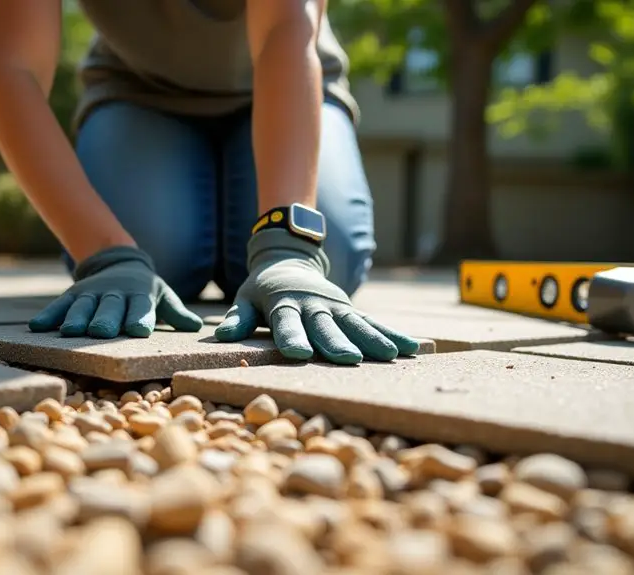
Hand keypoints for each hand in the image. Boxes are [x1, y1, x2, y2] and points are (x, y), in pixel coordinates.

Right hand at [29, 246, 202, 337]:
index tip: (138, 330)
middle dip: (104, 319)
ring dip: (76, 318)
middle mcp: (115, 294)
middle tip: (100, 332)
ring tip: (69, 332)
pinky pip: (59, 305)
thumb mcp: (163, 295)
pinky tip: (37, 327)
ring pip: (83, 306)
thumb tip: (198, 327)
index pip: (141, 307)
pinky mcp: (74, 294)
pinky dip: (49, 315)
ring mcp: (92, 293)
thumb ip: (177, 312)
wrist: (120, 263)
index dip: (140, 317)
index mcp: (140, 295)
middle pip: (109, 308)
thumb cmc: (146, 290)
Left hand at [214, 229, 419, 363]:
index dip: (291, 337)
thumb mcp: (245, 298)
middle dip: (338, 343)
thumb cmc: (262, 289)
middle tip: (350, 360)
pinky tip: (412, 347)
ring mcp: (335, 307)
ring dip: (373, 340)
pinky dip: (392, 334)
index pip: (286, 323)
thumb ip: (237, 318)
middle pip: (325, 327)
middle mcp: (313, 306)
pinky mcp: (349, 309)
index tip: (299, 353)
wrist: (289, 259)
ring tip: (391, 356)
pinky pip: (373, 323)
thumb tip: (221, 336)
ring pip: (355, 325)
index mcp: (284, 305)